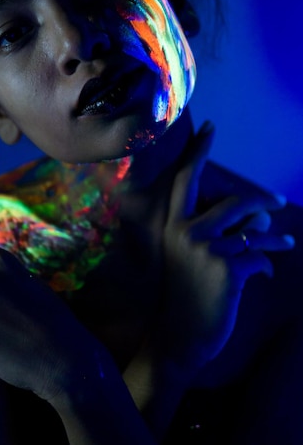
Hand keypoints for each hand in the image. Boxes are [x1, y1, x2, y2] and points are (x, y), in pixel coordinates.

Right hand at [158, 121, 293, 372]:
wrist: (181, 333)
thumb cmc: (186, 291)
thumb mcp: (188, 255)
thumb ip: (212, 231)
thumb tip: (256, 216)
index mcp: (174, 225)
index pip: (186, 179)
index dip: (198, 152)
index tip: (210, 127)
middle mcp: (188, 232)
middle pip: (236, 202)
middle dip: (263, 203)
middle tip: (279, 204)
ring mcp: (208, 250)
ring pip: (254, 230)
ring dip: (275, 238)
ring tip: (287, 244)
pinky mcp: (228, 269)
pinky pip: (260, 256)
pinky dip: (268, 265)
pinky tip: (267, 274)